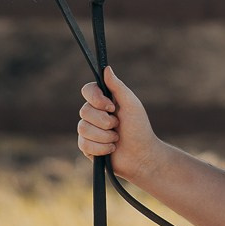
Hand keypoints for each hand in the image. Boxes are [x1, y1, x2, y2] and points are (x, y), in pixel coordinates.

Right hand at [76, 67, 159, 181]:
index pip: (87, 90)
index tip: (111, 106)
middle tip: (118, 126)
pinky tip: (111, 149)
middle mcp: (94, 114)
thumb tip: (106, 68)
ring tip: (116, 139)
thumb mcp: (131, 105)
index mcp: (104, 101)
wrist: (141, 156)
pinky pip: (84, 144)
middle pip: (84, 111)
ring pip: (83, 128)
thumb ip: (118, 87)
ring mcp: (89, 130)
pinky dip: (101, 148)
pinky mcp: (87, 147)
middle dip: (104, 121)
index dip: (96, 98)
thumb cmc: (139, 129)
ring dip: (104, 135)